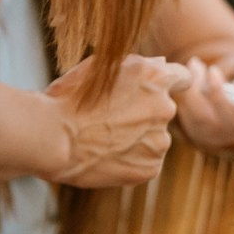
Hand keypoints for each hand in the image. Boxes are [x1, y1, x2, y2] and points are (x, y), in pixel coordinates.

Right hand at [44, 54, 188, 187]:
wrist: (51, 138)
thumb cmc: (68, 98)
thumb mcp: (101, 68)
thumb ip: (137, 66)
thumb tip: (162, 65)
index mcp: (156, 78)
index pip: (182, 78)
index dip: (168, 84)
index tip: (155, 92)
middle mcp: (165, 108)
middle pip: (164, 110)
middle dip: (144, 113)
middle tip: (111, 119)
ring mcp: (160, 141)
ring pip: (154, 138)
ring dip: (137, 138)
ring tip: (103, 140)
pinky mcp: (151, 168)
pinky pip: (146, 162)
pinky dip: (131, 161)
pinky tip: (106, 157)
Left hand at [172, 54, 233, 153]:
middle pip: (229, 120)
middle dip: (217, 94)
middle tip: (213, 70)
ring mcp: (221, 134)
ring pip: (203, 118)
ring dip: (196, 88)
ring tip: (196, 63)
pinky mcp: (201, 130)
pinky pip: (188, 113)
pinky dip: (186, 89)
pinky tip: (192, 68)